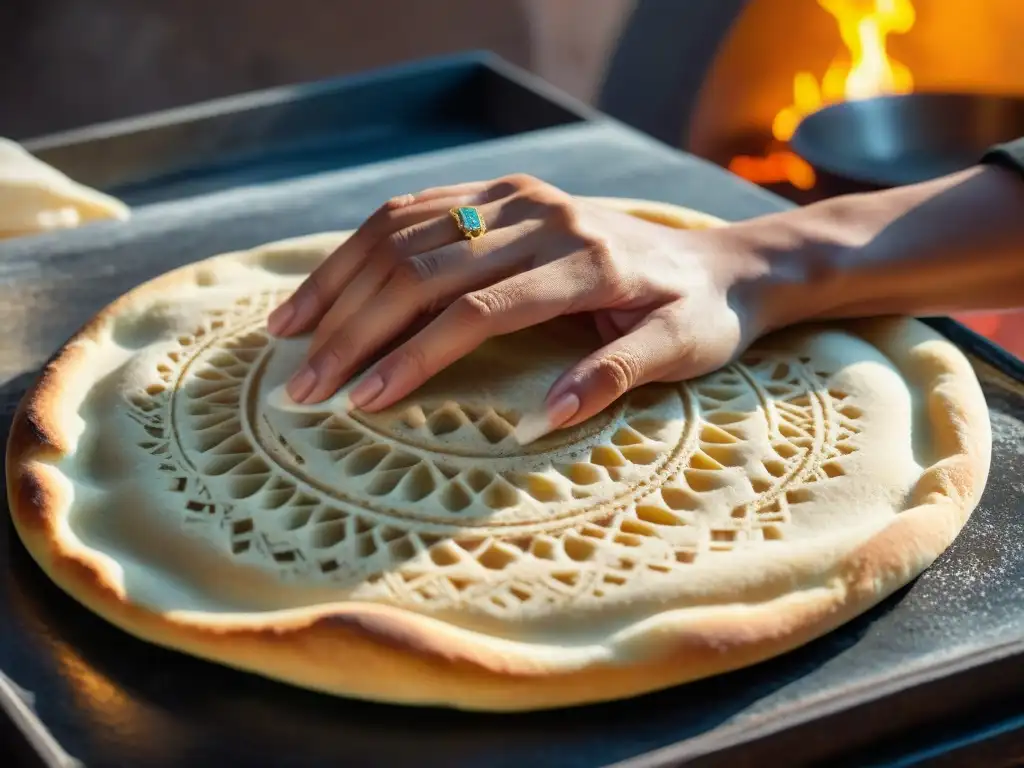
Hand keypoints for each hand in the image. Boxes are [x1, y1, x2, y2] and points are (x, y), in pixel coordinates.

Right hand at [268, 174, 778, 432]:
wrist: (720, 263)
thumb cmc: (699, 318)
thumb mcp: (681, 352)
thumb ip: (617, 376)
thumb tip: (545, 416)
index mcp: (586, 261)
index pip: (477, 310)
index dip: (413, 355)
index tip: (361, 401)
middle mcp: (544, 215)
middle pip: (425, 268)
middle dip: (356, 329)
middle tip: (304, 386)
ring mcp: (518, 195)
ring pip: (405, 231)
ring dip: (340, 283)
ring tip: (287, 335)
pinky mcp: (502, 189)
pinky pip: (415, 209)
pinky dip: (362, 248)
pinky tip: (327, 286)